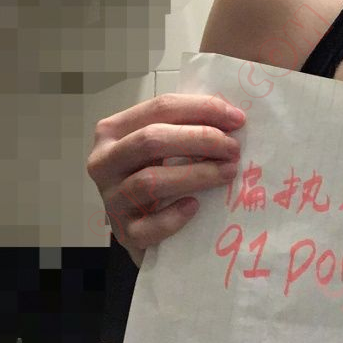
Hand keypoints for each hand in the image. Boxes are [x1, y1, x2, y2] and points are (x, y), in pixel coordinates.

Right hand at [86, 93, 245, 265]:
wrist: (143, 231)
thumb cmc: (160, 180)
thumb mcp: (165, 148)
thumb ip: (186, 129)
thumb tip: (232, 118)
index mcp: (114, 131)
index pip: (160, 109)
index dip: (201, 109)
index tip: (237, 119)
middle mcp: (105, 162)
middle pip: (151, 140)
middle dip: (200, 139)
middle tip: (233, 148)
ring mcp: (111, 199)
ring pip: (150, 181)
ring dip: (196, 174)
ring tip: (228, 172)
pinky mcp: (124, 233)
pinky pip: (150, 225)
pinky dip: (175, 216)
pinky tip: (195, 207)